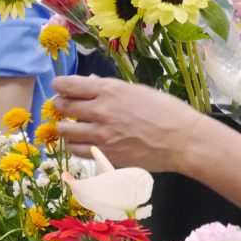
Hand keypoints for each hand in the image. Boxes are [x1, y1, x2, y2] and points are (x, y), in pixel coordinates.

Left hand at [53, 75, 198, 172]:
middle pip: (62, 107)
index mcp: (108, 90)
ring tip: (73, 128)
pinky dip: (76, 146)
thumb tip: (89, 86)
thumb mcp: (135, 91)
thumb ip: (109, 90)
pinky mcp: (105, 155)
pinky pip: (77, 151)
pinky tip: (83, 143)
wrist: (181, 140)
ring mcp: (101, 135)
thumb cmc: (165, 111)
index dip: (59, 85)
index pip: (68, 85)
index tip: (59, 87)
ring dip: (66, 129)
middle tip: (63, 108)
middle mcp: (100, 111)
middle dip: (59, 106)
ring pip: (65, 132)